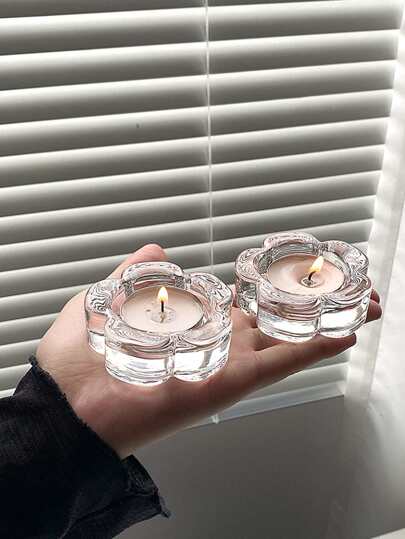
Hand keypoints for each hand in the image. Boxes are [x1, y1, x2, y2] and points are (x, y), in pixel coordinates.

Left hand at [37, 244, 381, 457]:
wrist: (68, 405)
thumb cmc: (79, 360)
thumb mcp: (105, 300)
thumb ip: (135, 275)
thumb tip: (156, 250)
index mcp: (189, 325)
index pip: (237, 302)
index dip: (265, 285)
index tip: (287, 269)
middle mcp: (214, 344)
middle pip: (273, 320)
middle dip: (307, 302)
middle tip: (339, 284)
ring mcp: (226, 363)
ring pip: (287, 339)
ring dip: (325, 320)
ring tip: (361, 303)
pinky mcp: (230, 382)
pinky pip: (281, 364)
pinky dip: (315, 348)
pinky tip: (344, 332)